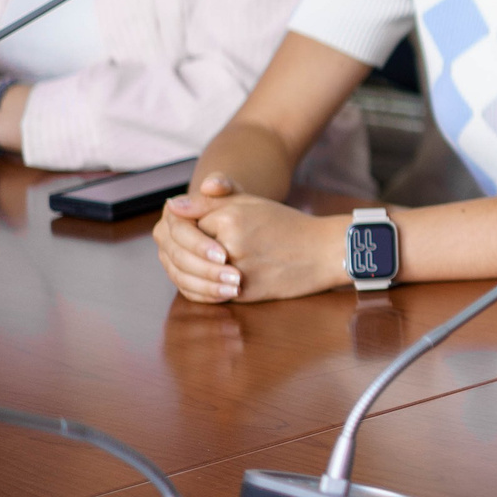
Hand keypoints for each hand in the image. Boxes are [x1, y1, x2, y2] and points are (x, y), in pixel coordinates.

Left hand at [155, 177, 347, 303]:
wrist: (324, 251)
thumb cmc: (286, 224)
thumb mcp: (250, 203)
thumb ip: (208, 202)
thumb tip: (172, 206)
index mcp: (230, 217)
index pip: (183, 225)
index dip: (184, 229)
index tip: (193, 230)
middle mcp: (230, 244)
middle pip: (184, 252)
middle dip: (185, 253)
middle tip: (196, 251)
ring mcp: (236, 271)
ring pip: (192, 275)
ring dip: (191, 272)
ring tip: (203, 266)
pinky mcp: (243, 293)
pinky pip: (207, 295)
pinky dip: (203, 290)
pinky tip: (212, 282)